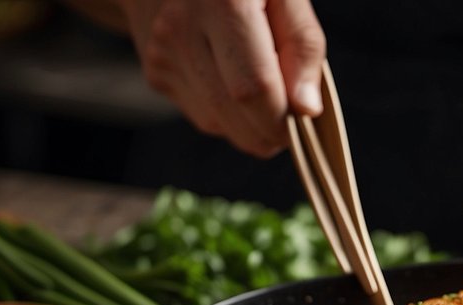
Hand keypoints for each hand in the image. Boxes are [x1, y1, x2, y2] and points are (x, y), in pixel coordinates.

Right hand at [119, 0, 325, 157]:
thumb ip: (303, 45)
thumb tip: (306, 108)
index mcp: (223, 1)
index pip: (254, 86)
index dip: (282, 120)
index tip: (302, 127)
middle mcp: (184, 27)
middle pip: (232, 110)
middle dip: (268, 133)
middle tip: (290, 126)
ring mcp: (164, 51)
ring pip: (215, 122)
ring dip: (248, 127)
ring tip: (264, 97)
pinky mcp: (156, 70)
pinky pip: (201, 115)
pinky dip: (227, 116)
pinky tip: (234, 85)